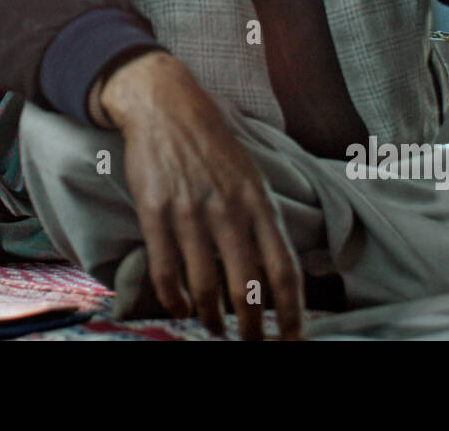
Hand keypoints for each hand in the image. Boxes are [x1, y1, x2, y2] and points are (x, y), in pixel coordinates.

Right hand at [100, 51, 303, 339]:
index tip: (293, 340)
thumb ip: (263, 219)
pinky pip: (166, 269)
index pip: (284, 270)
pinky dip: (173, 298)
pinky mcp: (155, 211)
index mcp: (258, 202)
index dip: (292, 313)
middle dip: (252, 328)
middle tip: (252, 344)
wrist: (164, 104)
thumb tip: (278, 271)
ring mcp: (190, 212)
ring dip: (211, 318)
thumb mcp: (250, 175)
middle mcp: (229, 210)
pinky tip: (179, 308)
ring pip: (205, 286)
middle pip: (247, 288)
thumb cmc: (211, 143)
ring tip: (214, 330)